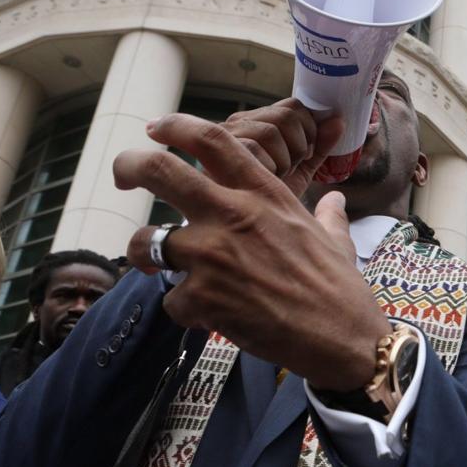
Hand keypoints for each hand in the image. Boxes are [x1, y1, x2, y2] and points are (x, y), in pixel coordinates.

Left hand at [116, 113, 387, 389]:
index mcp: (265, 195)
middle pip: (159, 171)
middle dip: (129, 168)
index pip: (212, 140)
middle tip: (124, 177)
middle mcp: (232, 215)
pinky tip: (208, 316)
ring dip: (144, 253)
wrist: (342, 339)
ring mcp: (212, 257)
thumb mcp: (336, 240)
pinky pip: (172, 301)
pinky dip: (186, 310)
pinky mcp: (202, 299)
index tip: (157, 129)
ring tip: (152, 264)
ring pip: (146, 241)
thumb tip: (335, 202)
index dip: (175, 127)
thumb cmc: (341, 289)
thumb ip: (326, 216)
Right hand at [221, 98, 343, 197]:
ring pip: (271, 131)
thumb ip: (319, 146)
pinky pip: (253, 149)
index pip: (294, 106)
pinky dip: (267, 168)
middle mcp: (240, 122)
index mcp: (260, 120)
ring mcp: (226, 135)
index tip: (306, 153)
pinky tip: (263, 181)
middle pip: (287, 115)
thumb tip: (339, 121)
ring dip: (284, 160)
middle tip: (290, 168)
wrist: (251, 226)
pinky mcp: (215, 151)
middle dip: (299, 145)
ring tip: (275, 176)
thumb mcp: (300, 170)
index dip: (310, 128)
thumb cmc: (270, 198)